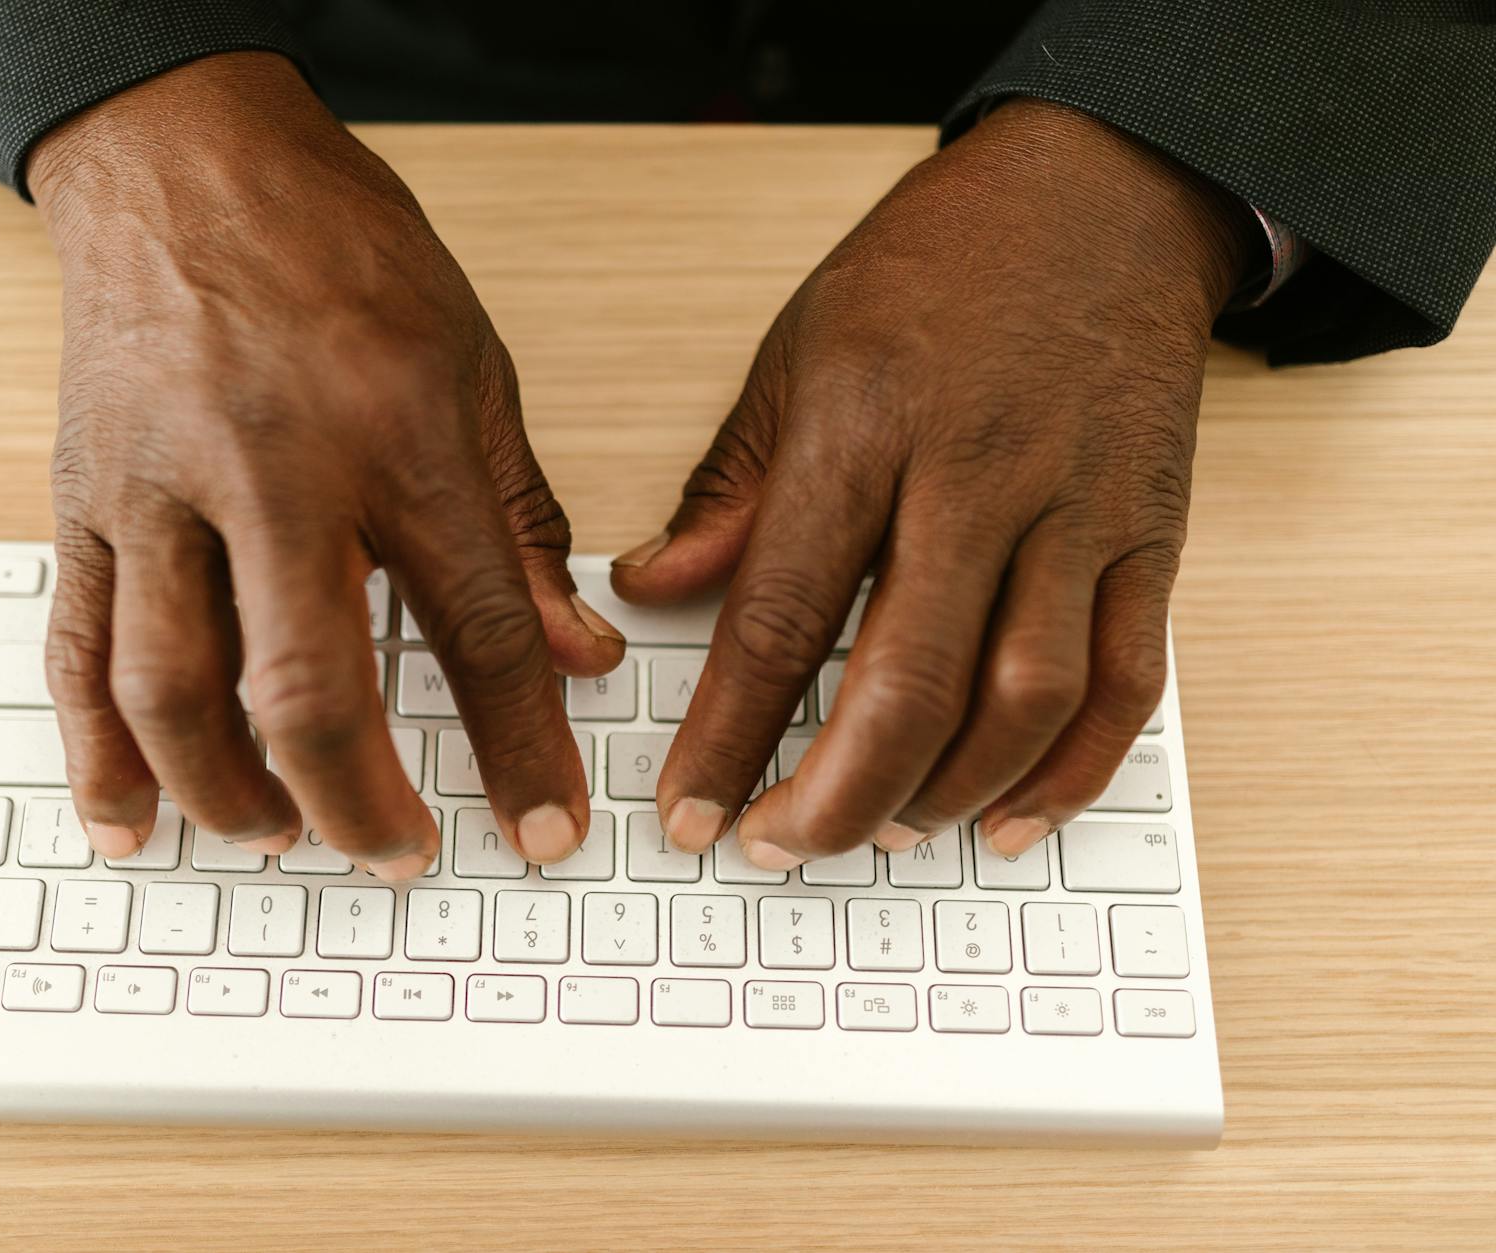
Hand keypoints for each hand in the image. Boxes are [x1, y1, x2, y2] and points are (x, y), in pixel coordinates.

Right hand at [29, 54, 622, 877]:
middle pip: (311, 687)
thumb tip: (573, 651)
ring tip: (280, 838)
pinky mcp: (84, 501)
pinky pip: (77, 650)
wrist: (183, 159)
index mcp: (395, 435)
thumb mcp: (473, 366)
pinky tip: (128, 820)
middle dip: (361, 803)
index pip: (476, 628)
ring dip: (231, 794)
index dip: (520, 746)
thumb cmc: (337, 250)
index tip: (546, 827)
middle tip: (400, 856)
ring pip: (176, 689)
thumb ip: (521, 521)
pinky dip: (98, 752)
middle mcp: (273, 470)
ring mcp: (160, 490)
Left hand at [612, 99, 1252, 866]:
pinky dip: (1073, 770)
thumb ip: (731, 489)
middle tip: (777, 848)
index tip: (688, 808)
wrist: (1102, 195)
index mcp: (865, 428)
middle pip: (908, 681)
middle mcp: (977, 477)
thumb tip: (651, 589)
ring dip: (948, 793)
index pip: (783, 613)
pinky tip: (1013, 816)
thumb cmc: (938, 269)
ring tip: (882, 832)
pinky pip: (1126, 682)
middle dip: (834, 796)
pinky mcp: (1150, 537)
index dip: (730, 732)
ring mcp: (1078, 511)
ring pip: (1024, 698)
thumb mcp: (799, 352)